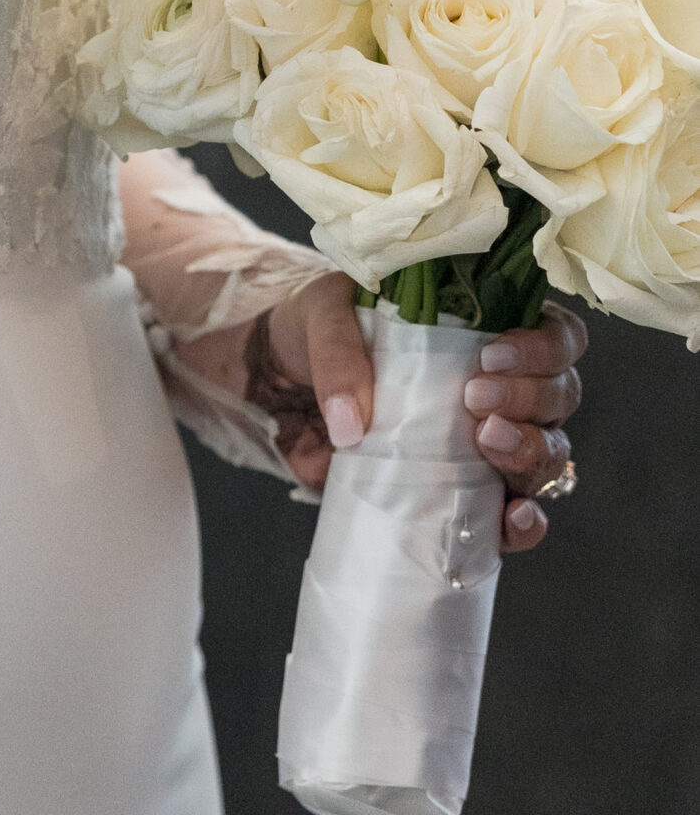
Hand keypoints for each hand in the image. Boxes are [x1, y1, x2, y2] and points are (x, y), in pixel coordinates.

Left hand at [260, 275, 585, 554]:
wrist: (279, 390)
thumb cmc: (316, 336)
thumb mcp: (323, 318)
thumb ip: (337, 354)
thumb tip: (352, 426)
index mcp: (486, 327)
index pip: (556, 333)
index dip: (542, 347)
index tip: (492, 356)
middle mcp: (503, 385)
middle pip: (562, 394)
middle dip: (530, 398)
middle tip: (475, 398)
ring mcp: (490, 444)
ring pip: (550, 452)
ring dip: (531, 453)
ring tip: (486, 444)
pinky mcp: (467, 496)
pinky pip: (517, 516)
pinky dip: (524, 524)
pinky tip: (511, 520)